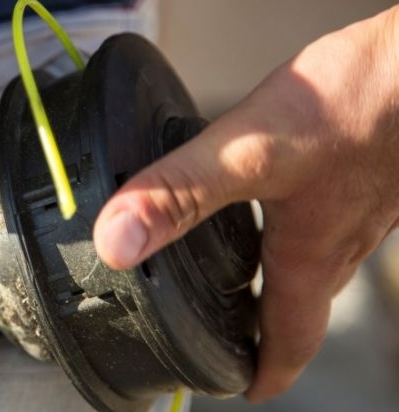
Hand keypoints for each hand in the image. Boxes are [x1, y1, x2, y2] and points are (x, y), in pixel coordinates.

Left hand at [94, 5, 398, 400]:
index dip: (268, 372)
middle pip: (304, 305)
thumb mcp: (248, 151)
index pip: (291, 338)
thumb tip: (120, 242)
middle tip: (240, 338)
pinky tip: (284, 197)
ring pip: (321, 262)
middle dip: (271, 330)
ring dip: (286, 280)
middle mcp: (342, 239)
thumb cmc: (361, 103)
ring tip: (254, 276)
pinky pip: (331, 217)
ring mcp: (360, 204)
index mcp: (310, 254)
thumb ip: (180, 192)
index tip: (248, 390)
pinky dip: (301, 228)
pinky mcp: (365, 167)